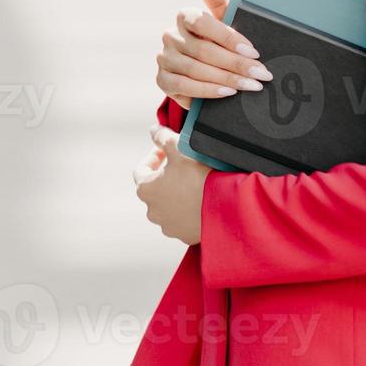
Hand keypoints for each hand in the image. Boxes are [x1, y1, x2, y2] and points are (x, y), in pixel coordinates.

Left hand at [134, 124, 211, 244]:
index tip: (167, 150)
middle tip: (183, 165)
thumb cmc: (198, 175)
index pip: (141, 169)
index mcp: (145, 189)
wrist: (223, 206)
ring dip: (177, 194)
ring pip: (169, 205)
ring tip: (195, 183)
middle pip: (155, 188)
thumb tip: (153, 130)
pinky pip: (183, 219)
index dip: (154, 156)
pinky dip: (189, 210)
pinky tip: (202, 199)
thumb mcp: (179, 147)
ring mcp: (167, 225)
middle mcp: (151, 211)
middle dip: (166, 176)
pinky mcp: (183, 235)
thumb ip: (162, 136)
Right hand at [156, 0, 272, 109]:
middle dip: (236, 64)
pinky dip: (208, 91)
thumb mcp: (223, 22)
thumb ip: (218, 2)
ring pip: (197, 69)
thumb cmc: (217, 41)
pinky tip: (228, 92)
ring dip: (227, 79)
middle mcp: (170, 35)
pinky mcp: (162, 80)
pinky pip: (185, 86)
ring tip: (251, 86)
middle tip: (261, 74)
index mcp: (185, 16)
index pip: (203, 22)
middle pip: (204, 50)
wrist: (205, 70)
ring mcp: (164, 58)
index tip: (254, 52)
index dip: (229, 38)